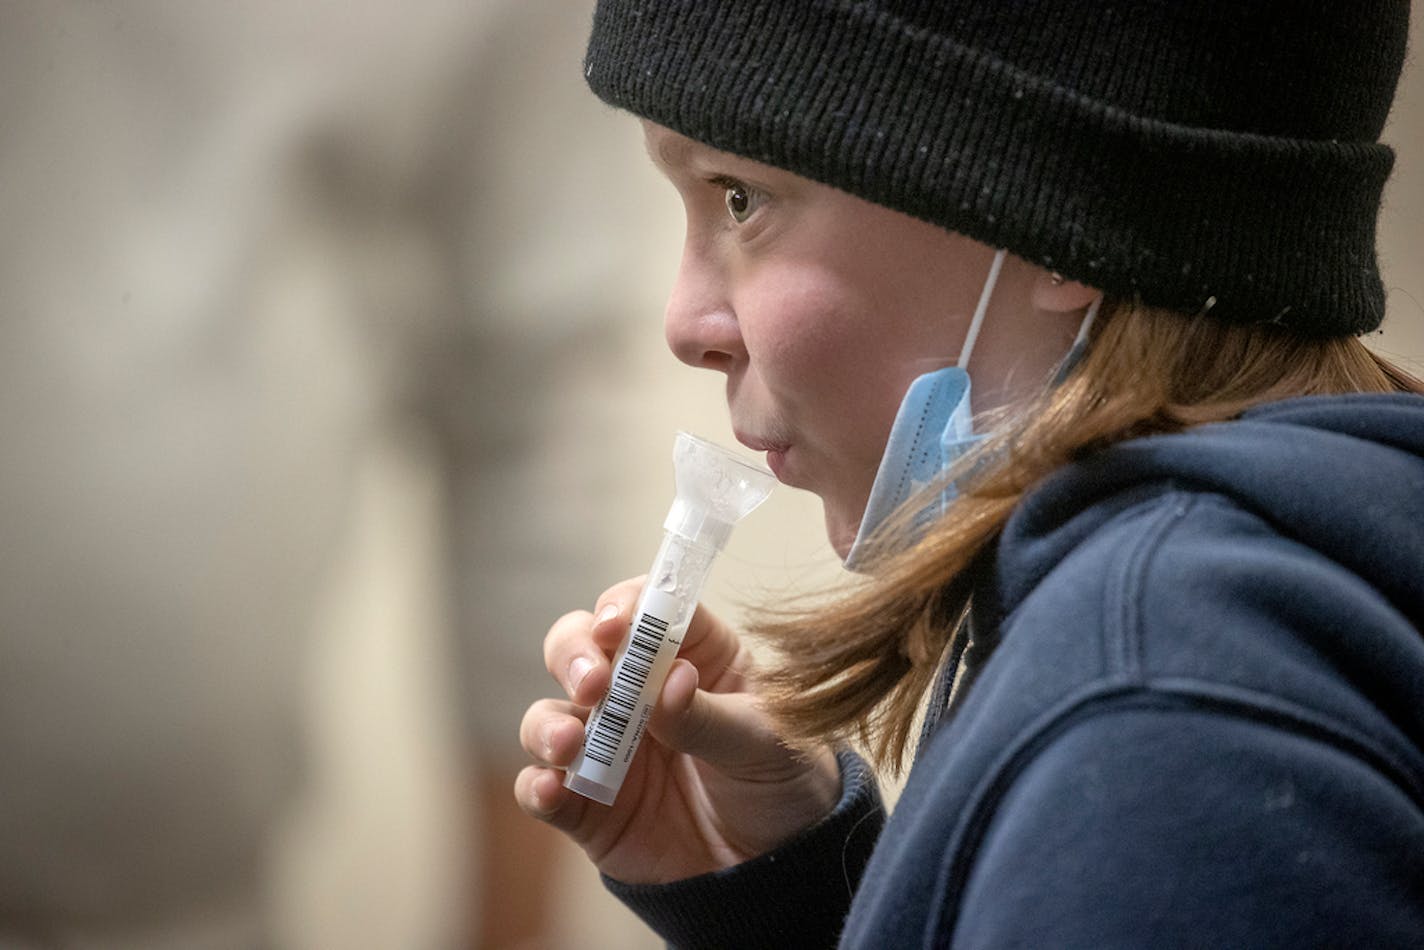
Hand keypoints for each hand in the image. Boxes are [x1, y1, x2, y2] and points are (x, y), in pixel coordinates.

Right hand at [516, 576, 840, 883]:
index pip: (645, 609)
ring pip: (550, 714)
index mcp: (691, 655)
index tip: (615, 627)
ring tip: (569, 744)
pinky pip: (543, 788)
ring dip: (548, 724)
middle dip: (574, 656)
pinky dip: (537, 785)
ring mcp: (605, 746)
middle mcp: (637, 691)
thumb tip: (671, 681)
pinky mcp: (586, 804)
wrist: (774, 866)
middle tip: (592, 684)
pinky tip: (550, 788)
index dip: (623, 607)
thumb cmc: (780, 782)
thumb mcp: (763, 744)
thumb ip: (710, 716)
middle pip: (580, 647)